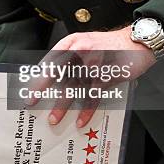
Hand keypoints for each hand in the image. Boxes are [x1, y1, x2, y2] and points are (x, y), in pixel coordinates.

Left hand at [30, 26, 155, 127]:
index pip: (50, 59)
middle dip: (42, 89)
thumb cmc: (108, 45)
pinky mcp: (106, 76)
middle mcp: (80, 50)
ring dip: (62, 106)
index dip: (38, 74)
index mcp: (73, 42)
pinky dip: (86, 110)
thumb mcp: (85, 42)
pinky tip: (80, 121)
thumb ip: (70, 56)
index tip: (29, 88)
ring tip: (54, 119)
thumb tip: (51, 76)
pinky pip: (92, 96)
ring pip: (73, 87)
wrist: (135, 42)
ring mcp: (93, 63)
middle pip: (57, 72)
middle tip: (32, 102)